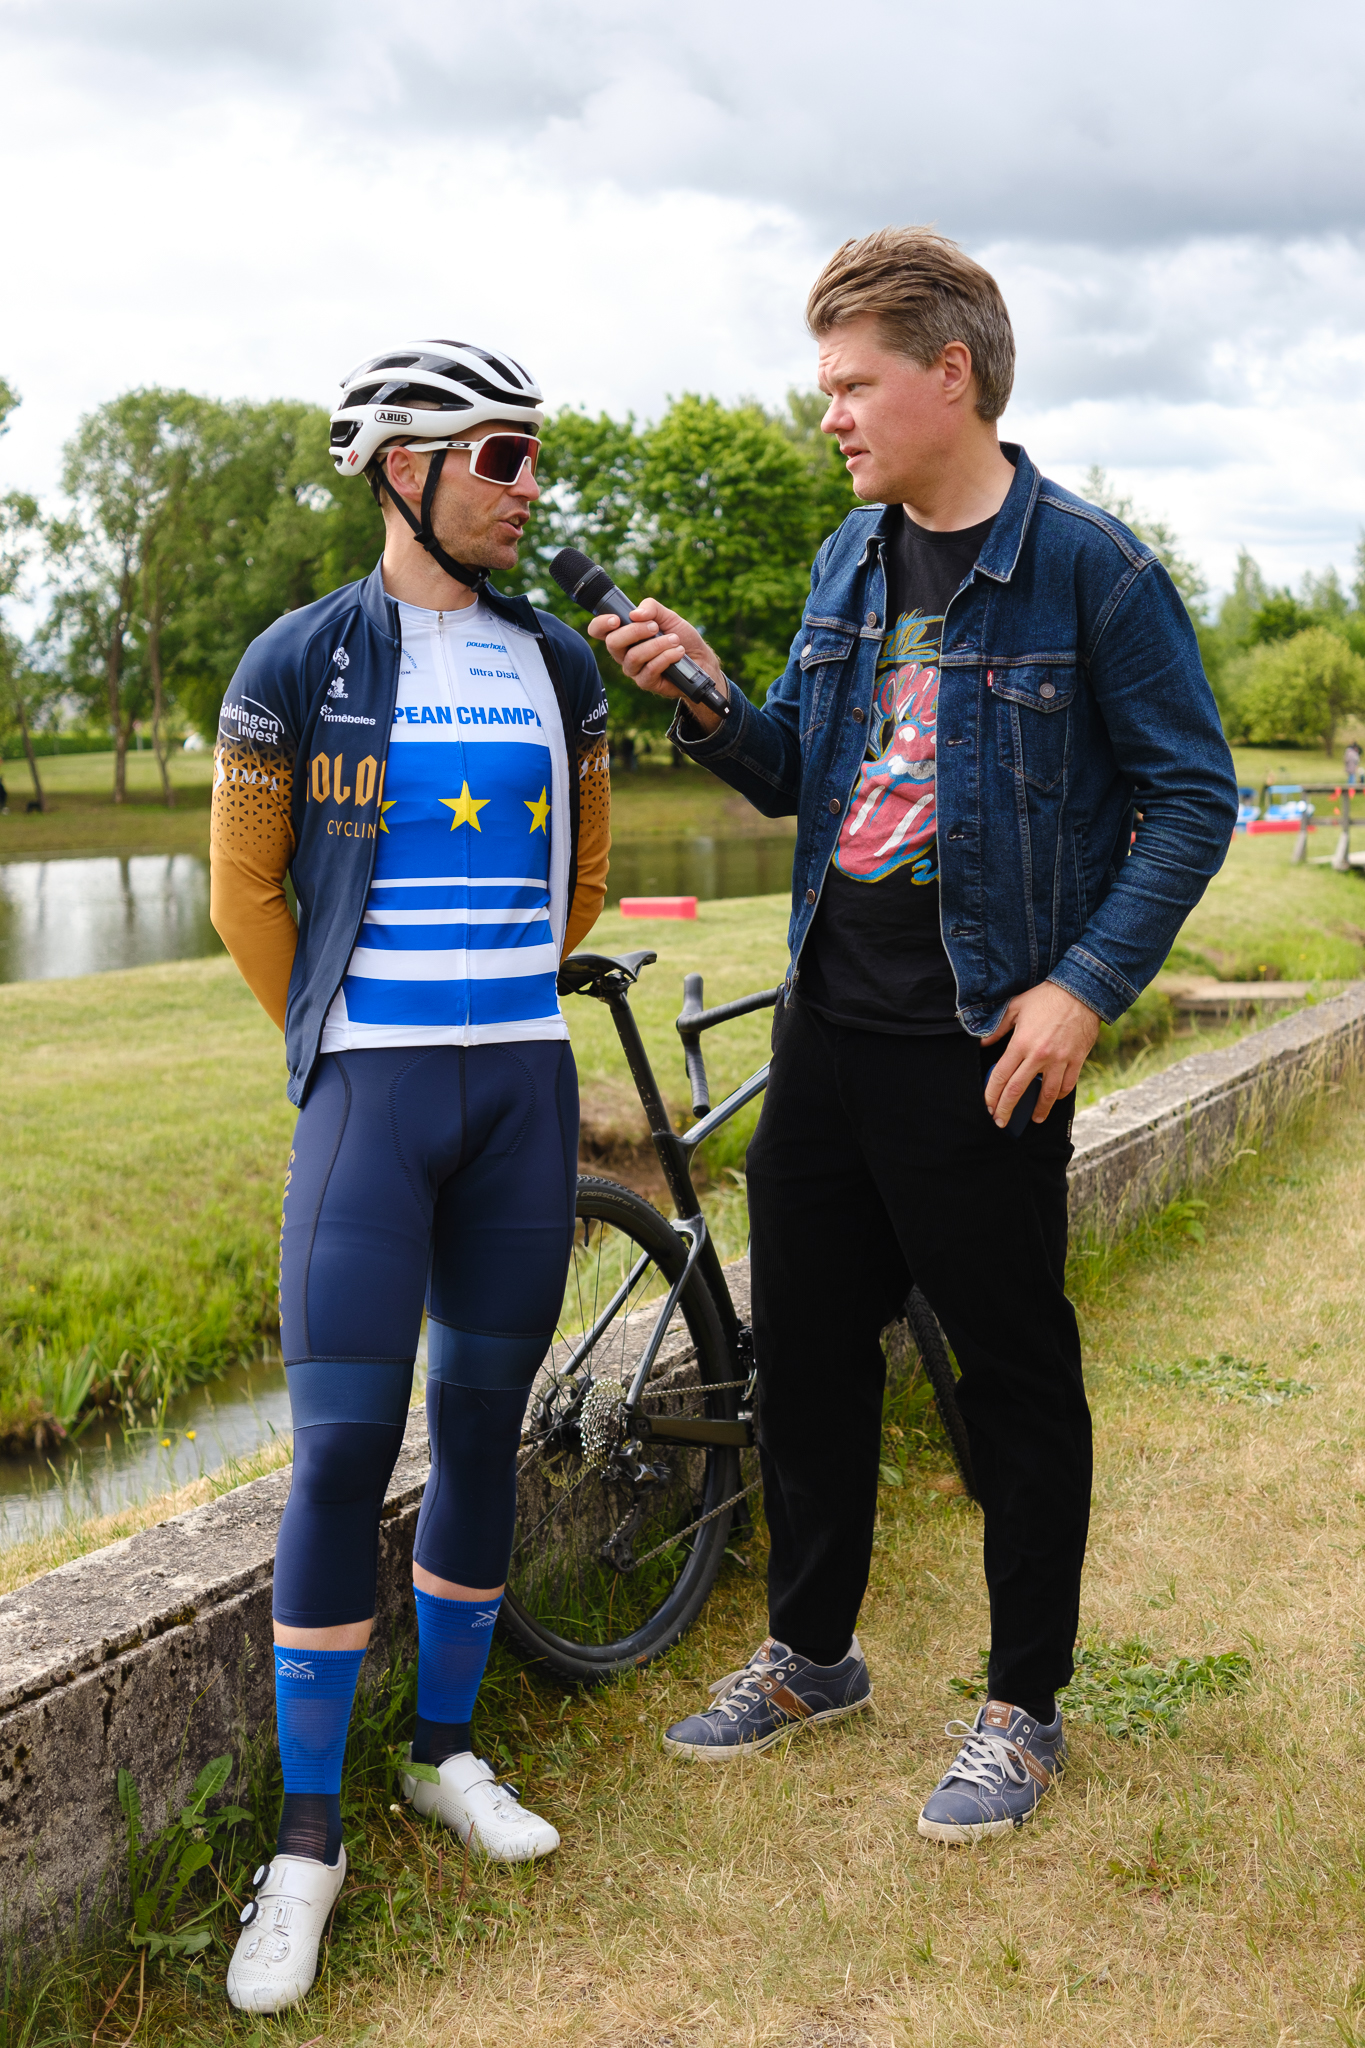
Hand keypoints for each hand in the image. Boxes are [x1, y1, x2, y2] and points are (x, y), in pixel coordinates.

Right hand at [587, 598, 729, 735]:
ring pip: (633, 656)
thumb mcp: (668, 616)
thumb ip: (651, 608)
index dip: (600, 624)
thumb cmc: (680, 637)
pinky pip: (650, 669)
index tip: (616, 619)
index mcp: (623, 634)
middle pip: (612, 643)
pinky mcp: (646, 682)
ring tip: (674, 640)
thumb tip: (635, 614)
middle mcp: (623, 653)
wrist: (701, 659)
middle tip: (655, 627)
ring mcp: (633, 669)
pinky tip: (678, 652)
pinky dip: (666, 657)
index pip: (598, 630)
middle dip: (635, 631)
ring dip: (656, 645)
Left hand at [981, 981, 1101, 1128]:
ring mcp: (1060, 1060)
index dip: (992, 1095)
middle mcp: (1039, 1055)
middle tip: (1001, 1122)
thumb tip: (982, 1043)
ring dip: (1039, 1109)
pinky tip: (1054, 1099)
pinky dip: (1060, 1095)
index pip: (1001, 1076)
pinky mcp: (1077, 1060)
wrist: (1081, 991)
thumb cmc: (1045, 997)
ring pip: (1047, 1093)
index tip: (988, 1107)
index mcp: (1021, 1043)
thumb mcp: (1015, 1007)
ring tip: (1033, 1119)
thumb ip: (997, 1028)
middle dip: (1007, 1109)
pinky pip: (1068, 1084)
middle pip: (1018, 1090)